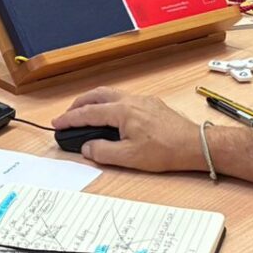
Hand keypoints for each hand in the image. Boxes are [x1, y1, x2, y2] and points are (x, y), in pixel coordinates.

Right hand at [51, 89, 200, 172]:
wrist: (195, 145)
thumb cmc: (166, 150)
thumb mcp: (129, 158)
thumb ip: (103, 152)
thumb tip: (87, 147)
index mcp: (122, 111)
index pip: (88, 113)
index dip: (70, 119)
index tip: (58, 123)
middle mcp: (131, 101)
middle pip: (97, 95)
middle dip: (79, 104)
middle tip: (68, 115)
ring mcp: (143, 100)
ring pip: (111, 94)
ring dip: (95, 101)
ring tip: (87, 112)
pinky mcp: (152, 105)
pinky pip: (124, 98)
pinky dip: (110, 103)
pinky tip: (113, 114)